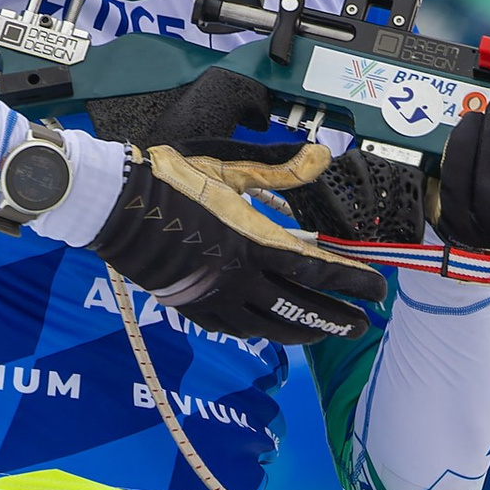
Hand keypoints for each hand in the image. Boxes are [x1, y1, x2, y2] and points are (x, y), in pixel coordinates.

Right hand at [89, 66, 379, 347]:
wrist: (113, 203)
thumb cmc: (169, 177)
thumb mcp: (229, 168)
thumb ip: (279, 168)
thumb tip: (321, 158)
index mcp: (251, 243)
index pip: (318, 271)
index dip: (353, 282)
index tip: (377, 290)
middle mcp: (238, 280)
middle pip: (302, 311)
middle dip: (337, 320)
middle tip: (361, 324)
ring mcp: (215, 300)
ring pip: (271, 329)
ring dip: (304, 331)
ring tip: (324, 329)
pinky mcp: (194, 309)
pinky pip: (238, 329)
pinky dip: (262, 330)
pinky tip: (272, 327)